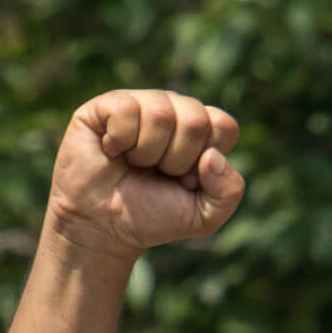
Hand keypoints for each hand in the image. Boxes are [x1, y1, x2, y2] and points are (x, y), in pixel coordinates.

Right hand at [44, 89, 244, 260]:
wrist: (102, 228)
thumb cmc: (151, 217)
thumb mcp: (204, 216)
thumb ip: (229, 191)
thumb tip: (212, 156)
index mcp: (200, 129)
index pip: (223, 126)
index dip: (204, 160)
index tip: (184, 180)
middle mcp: (173, 109)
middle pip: (195, 120)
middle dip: (176, 160)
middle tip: (155, 173)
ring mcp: (141, 103)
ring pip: (161, 114)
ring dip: (146, 153)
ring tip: (132, 163)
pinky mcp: (106, 106)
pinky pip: (127, 109)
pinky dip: (119, 141)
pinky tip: (111, 150)